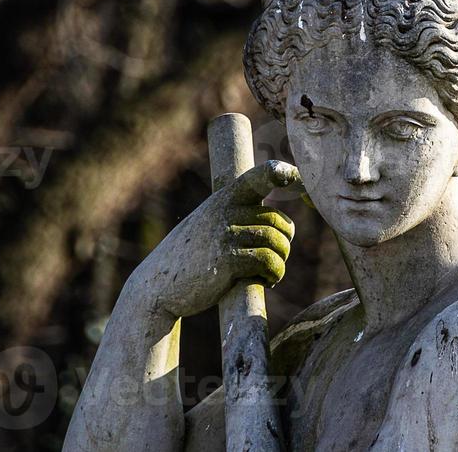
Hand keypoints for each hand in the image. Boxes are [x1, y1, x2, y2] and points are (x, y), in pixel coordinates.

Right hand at [134, 160, 301, 320]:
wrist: (159, 284)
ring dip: (280, 261)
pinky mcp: (226, 259)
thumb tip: (285, 224)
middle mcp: (227, 210)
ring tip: (269, 272)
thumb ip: (240, 215)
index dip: (283, 173)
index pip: (260, 177)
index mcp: (226, 197)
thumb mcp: (212, 222)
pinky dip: (274, 273)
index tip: (298, 177)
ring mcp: (226, 233)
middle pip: (278, 221)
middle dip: (284, 243)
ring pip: (276, 242)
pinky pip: (268, 261)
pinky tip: (265, 280)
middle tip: (274, 259)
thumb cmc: (194, 254)